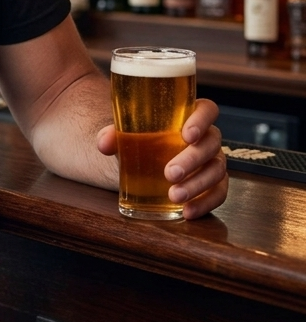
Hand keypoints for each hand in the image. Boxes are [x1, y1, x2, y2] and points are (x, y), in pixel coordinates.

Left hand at [97, 98, 227, 218]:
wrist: (141, 162)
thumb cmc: (140, 141)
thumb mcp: (126, 135)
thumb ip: (113, 134)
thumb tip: (103, 143)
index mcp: (189, 116)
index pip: (207, 110)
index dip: (202, 119)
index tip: (186, 134)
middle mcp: (206, 137)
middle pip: (211, 143)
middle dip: (192, 159)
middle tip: (170, 173)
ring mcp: (213, 160)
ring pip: (216, 170)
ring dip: (197, 185)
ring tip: (174, 196)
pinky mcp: (214, 183)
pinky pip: (218, 193)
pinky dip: (205, 203)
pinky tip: (187, 211)